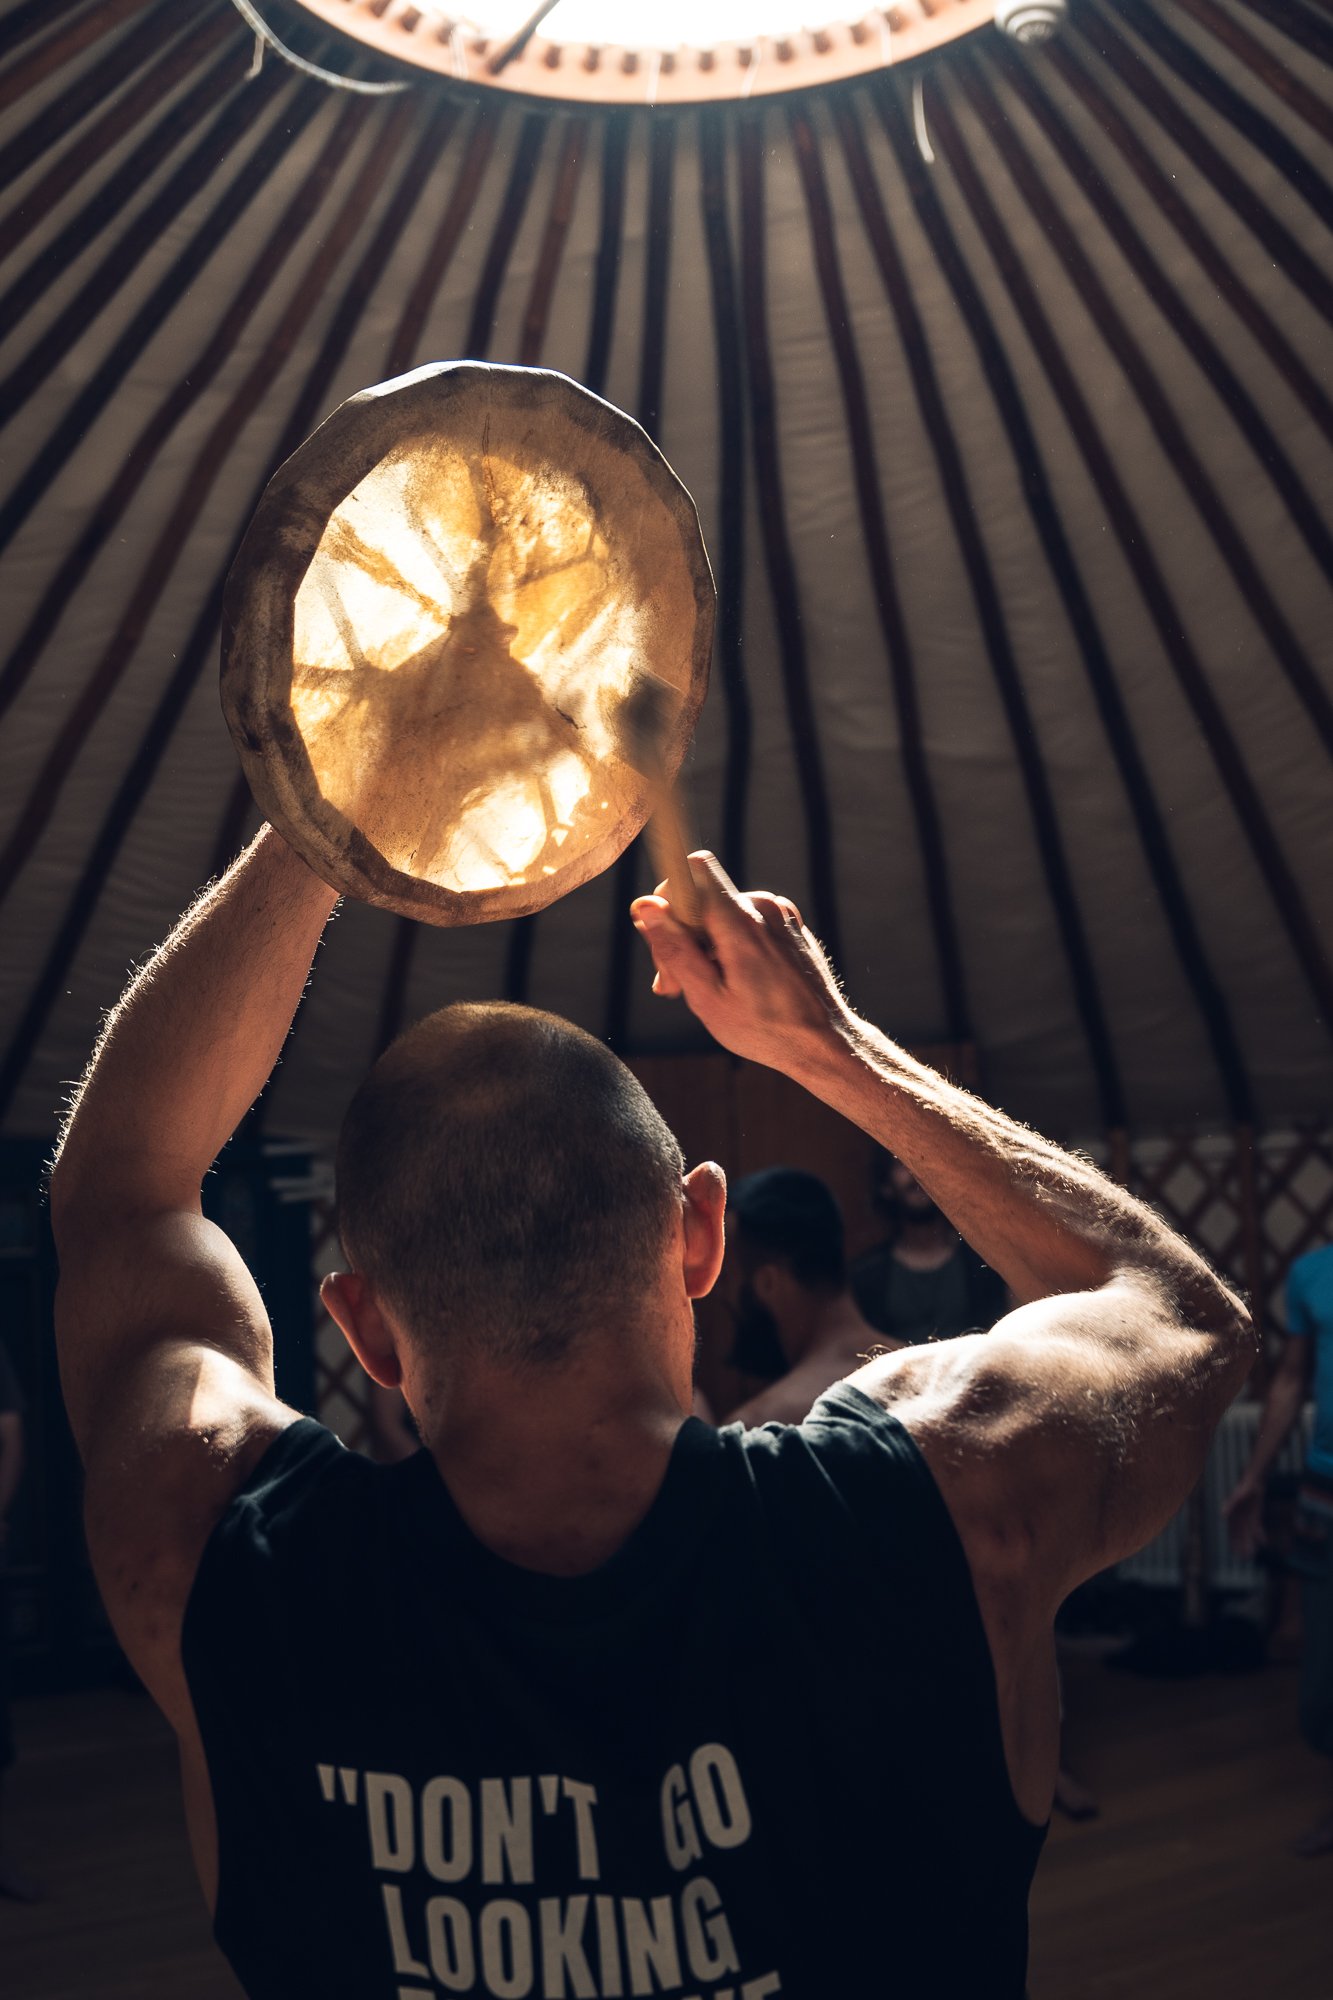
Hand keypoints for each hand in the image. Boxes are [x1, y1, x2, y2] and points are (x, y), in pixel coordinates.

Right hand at [630, 852, 851, 1069]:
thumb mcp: (707, 998)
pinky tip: (733, 985)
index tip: (667, 942)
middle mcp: (763, 906)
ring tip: (710, 993)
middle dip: (682, 939)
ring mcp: (780, 914)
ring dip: (704, 948)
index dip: (669, 898)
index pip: (692, 870)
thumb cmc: (765, 1029)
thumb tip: (645, 905)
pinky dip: (729, 948)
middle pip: (701, 900)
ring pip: (720, 913)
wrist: (824, 1043)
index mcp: (741, 921)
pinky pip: (744, 922)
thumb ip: (674, 949)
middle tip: (676, 989)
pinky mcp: (788, 925)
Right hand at [1221, 1475, 1264, 1558]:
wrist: (1254, 1480)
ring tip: (1252, 1554)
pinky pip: (1256, 1527)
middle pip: (1240, 1535)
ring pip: (1248, 1533)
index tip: (1235, 1553)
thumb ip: (1230, 1505)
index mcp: (1233, 1515)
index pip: (1233, 1532)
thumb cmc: (1245, 1488)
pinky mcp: (1254, 1515)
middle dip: (1242, 1546)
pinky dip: (1259, 1535)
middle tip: (1245, 1558)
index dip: (1234, 1543)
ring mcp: (1247, 1517)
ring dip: (1250, 1543)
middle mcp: (1239, 1518)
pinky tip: (1263, 1543)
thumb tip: (1222, 1515)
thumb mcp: (1238, 1496)